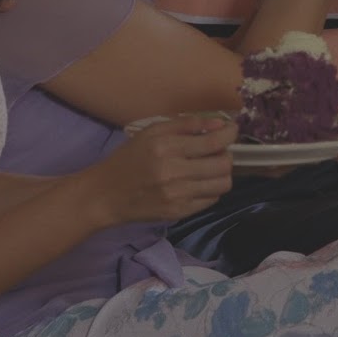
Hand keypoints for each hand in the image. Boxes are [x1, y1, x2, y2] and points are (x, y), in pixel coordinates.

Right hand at [87, 114, 235, 225]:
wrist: (105, 195)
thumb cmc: (128, 159)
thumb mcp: (152, 132)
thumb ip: (187, 124)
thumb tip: (219, 123)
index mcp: (166, 148)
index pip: (213, 143)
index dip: (230, 134)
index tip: (232, 130)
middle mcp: (174, 173)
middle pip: (223, 165)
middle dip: (226, 154)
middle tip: (216, 150)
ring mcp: (177, 196)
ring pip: (222, 184)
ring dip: (222, 173)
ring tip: (210, 167)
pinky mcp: (178, 213)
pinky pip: (211, 200)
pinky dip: (211, 189)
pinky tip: (198, 182)